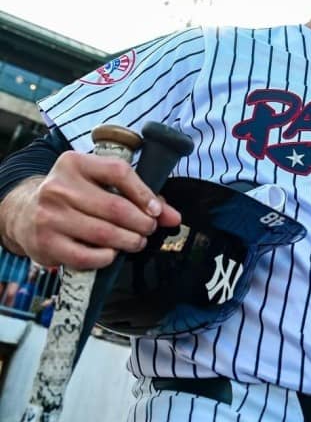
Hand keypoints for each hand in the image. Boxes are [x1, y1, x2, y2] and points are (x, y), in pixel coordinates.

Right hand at [0, 151, 180, 269]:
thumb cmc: (74, 198)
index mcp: (74, 163)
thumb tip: (173, 217)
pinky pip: (88, 256)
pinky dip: (108, 258)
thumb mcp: (100, 185)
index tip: (156, 210)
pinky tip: (111, 253)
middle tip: (148, 229)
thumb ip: (139, 196)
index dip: (144, 194)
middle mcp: (58, 187)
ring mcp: (49, 216)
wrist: (25, 214)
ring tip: (136, 241)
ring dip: (130, 241)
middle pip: (116, 208)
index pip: (118, 172)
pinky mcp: (46, 242)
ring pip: (105, 234)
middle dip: (142, 223)